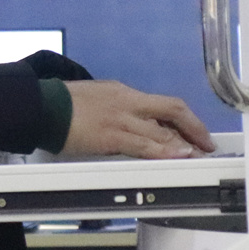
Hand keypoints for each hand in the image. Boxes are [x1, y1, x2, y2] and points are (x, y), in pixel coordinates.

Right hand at [61, 80, 217, 158]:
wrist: (42, 107)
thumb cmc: (62, 105)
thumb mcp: (97, 99)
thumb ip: (117, 109)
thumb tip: (130, 124)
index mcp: (123, 93)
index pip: (163, 104)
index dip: (184, 118)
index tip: (194, 130)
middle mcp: (127, 102)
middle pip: (172, 110)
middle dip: (194, 128)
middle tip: (206, 144)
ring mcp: (121, 118)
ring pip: (162, 130)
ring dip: (184, 144)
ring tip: (199, 157)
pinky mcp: (112, 136)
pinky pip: (145, 145)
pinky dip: (165, 151)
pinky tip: (178, 156)